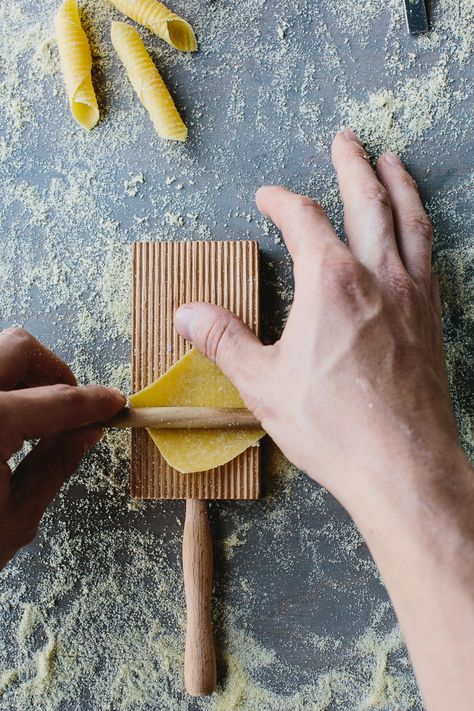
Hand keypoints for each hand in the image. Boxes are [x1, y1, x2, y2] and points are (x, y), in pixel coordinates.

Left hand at [0, 327, 124, 569]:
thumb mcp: (15, 517)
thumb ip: (57, 464)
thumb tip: (87, 431)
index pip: (57, 399)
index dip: (93, 402)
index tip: (112, 404)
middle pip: (18, 348)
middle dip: (54, 371)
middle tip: (71, 406)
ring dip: (21, 376)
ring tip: (35, 416)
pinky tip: (4, 425)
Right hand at [175, 130, 473, 710]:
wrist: (402, 465)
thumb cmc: (334, 427)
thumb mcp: (262, 384)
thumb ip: (224, 341)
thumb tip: (187, 314)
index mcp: (329, 283)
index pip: (303, 220)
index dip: (281, 201)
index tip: (267, 197)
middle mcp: (374, 276)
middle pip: (365, 201)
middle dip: (353, 166)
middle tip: (346, 141)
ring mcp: (409, 295)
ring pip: (407, 221)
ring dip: (398, 185)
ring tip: (393, 163)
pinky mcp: (430, 319)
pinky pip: (429, 255)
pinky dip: (422, 229)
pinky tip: (418, 231)